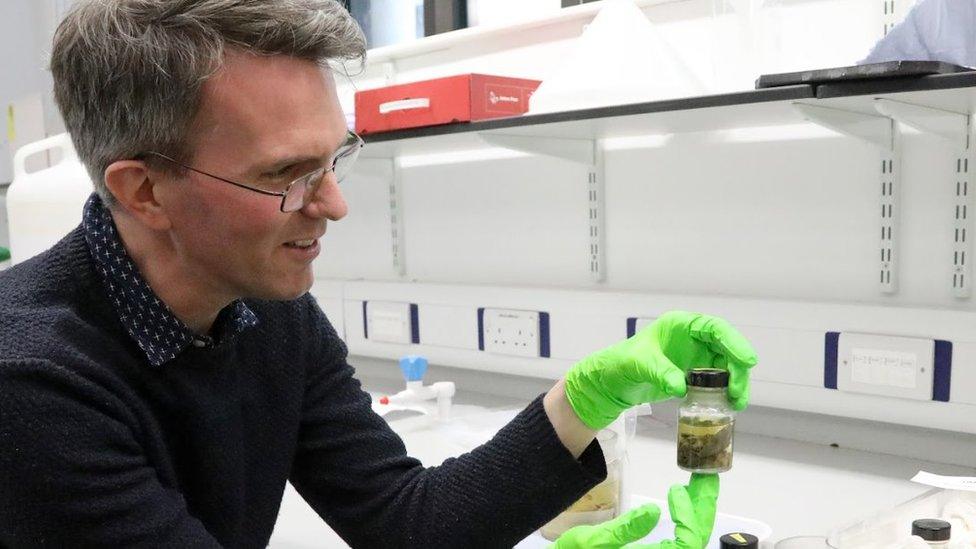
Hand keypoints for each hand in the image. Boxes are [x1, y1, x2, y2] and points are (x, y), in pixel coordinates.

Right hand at [551, 474, 719, 548]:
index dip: (688, 516)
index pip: (687, 543)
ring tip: (698, 485)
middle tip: (706, 478)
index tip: (676, 489)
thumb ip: (623, 530)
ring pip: (690, 538)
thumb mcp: (591, 542)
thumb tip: (655, 511)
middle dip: (703, 507)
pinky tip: (680, 500)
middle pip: (696, 540)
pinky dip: (686, 518)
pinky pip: (680, 539)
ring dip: (698, 510)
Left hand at [564, 311, 756, 429]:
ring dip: (734, 384)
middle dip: (737, 370)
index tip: (748, 360)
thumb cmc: (621, 364)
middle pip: (726, 349)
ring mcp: (696, 357)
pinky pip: (717, 382)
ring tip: (736, 404)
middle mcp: (693, 339)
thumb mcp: (638, 364)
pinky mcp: (695, 375)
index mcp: (680, 325)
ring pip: (726, 367)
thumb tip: (681, 387)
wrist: (613, 383)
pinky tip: (727, 406)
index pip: (714, 328)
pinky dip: (724, 393)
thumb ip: (659, 372)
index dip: (733, 342)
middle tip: (737, 393)